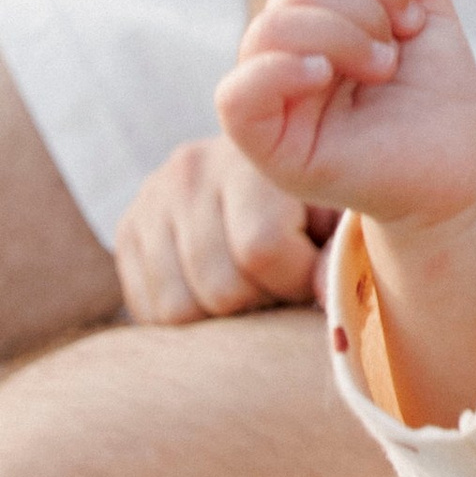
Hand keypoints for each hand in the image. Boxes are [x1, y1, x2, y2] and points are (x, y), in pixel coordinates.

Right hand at [115, 135, 330, 327]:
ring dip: (223, 316)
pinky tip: (217, 290)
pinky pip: (147, 311)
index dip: (294, 282)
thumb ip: (339, 252)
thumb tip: (325, 295)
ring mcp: (152, 198)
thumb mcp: (345, 217)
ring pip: (178, 308)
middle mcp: (191, 169)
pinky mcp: (128, 228)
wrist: (279, 168)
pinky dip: (188, 320)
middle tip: (281, 285)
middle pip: (219, 288)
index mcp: (253, 157)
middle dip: (261, 301)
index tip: (313, 275)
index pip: (260, 250)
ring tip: (252, 285)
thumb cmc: (325, 206)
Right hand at [218, 0, 475, 246]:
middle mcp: (288, 61)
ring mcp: (275, 103)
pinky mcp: (268, 149)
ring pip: (267, 30)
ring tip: (381, 67)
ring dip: (338, 34)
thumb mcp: (428, 18)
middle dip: (358, 7)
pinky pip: (235, 96)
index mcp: (318, 31)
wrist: (461, 170)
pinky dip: (278, 70)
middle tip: (395, 51)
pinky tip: (324, 73)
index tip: (415, 20)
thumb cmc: (439, 99)